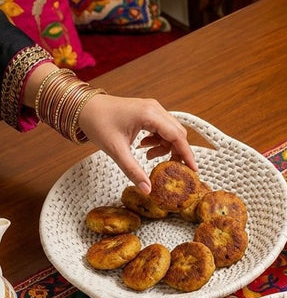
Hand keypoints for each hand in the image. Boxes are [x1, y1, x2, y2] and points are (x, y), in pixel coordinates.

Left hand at [77, 94, 196, 193]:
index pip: (177, 136)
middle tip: (170, 169)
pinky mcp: (147, 112)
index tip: (193, 170)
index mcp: (149, 114)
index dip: (187, 154)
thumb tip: (147, 189)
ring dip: (165, 147)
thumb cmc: (98, 123)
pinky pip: (162, 129)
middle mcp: (154, 109)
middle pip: (178, 133)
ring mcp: (152, 109)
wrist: (83, 108)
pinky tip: (143, 147)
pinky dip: (158, 141)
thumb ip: (133, 170)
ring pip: (170, 132)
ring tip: (147, 156)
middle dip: (176, 152)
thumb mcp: (116, 151)